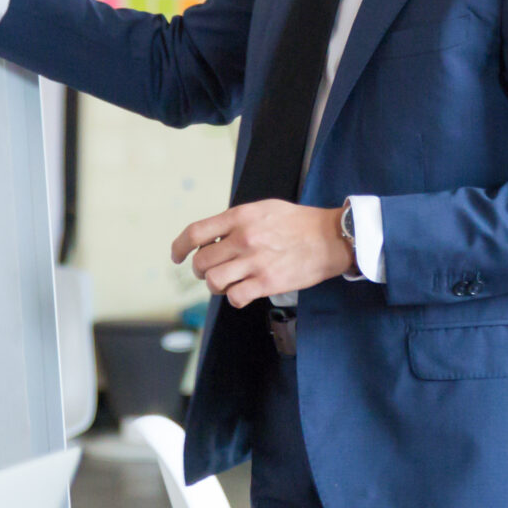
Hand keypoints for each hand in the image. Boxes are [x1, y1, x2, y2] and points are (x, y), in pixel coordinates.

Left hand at [171, 201, 352, 306]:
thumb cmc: (299, 223)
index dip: (179, 247)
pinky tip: (243, 293)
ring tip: (228, 283)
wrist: (330, 238)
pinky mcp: (267, 283)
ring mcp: (254, 262)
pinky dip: (235, 298)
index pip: (195, 232)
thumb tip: (214, 235)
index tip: (177, 256)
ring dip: (216, 286)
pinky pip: (235, 297)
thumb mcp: (264, 208)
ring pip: (214, 282)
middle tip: (211, 272)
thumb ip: (237, 220)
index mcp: (240, 216)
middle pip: (201, 262)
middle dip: (201, 271)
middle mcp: (243, 238)